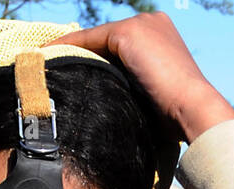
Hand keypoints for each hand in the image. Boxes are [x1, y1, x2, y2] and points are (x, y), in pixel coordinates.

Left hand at [45, 12, 233, 145]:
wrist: (191, 110)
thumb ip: (132, 92)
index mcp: (160, 39)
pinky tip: (48, 59)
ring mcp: (141, 25)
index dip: (93, 60)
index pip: (118, 48)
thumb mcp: (150, 100)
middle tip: (51, 69)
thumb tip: (105, 109)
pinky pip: (89, 40)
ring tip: (42, 66)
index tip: (69, 74)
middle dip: (78, 54)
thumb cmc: (175, 119)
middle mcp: (152, 24)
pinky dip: (68, 48)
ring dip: (68, 51)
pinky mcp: (129, 33)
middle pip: (104, 40)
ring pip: (95, 39)